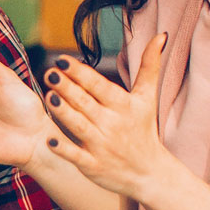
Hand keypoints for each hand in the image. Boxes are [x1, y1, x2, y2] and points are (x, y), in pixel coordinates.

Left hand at [41, 34, 175, 201]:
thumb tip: (161, 35)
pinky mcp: (93, 166)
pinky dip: (65, 149)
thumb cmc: (143, 130)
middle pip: (86, 103)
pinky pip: (77, 156)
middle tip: (49, 72)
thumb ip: (150, 66)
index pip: (99, 86)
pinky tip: (49, 139)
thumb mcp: (147, 98)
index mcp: (122, 105)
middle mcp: (112, 124)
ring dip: (64, 112)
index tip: (62, 60)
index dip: (81, 73)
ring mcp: (102, 146)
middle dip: (68, 87)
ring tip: (48, 95)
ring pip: (80, 126)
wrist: (150, 173)